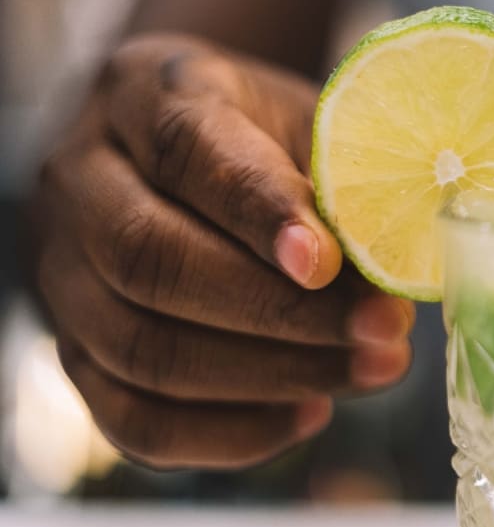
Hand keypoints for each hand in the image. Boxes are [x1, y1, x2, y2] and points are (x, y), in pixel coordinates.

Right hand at [26, 34, 413, 469]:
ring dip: (270, 377)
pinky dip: (230, 433)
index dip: (258, 212)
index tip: (330, 263)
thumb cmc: (267, 135)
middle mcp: (80, 180)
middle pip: (150, 261)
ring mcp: (61, 272)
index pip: (188, 150)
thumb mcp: (310, 122)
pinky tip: (312, 414)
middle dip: (279, 313)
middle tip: (383, 332)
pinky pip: (134, 420)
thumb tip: (398, 273)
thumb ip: (343, 182)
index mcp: (144, 94)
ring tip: (370, 370)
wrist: (187, 146)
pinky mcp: (74, 353)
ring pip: (141, 350)